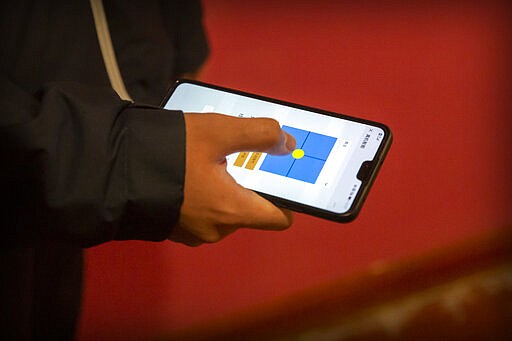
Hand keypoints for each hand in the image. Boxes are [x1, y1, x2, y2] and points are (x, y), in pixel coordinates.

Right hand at [169, 113, 295, 245]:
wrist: (111, 169)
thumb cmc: (169, 152)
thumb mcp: (218, 131)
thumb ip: (260, 134)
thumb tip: (288, 143)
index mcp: (232, 210)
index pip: (280, 218)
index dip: (287, 198)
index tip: (281, 179)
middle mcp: (217, 230)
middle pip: (250, 211)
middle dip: (248, 185)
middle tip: (237, 158)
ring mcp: (193, 233)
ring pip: (225, 212)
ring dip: (223, 189)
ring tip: (208, 163)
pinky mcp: (175, 230)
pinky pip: (202, 214)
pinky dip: (203, 197)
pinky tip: (189, 175)